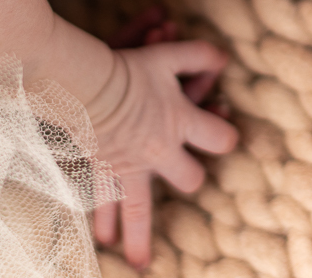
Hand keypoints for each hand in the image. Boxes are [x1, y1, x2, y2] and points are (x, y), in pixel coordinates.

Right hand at [87, 42, 237, 269]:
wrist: (85, 84)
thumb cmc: (128, 67)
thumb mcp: (167, 55)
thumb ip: (198, 55)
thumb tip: (225, 57)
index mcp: (181, 123)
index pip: (221, 140)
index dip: (227, 137)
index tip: (225, 137)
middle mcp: (160, 152)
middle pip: (191, 180)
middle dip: (191, 179)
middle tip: (188, 179)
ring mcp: (131, 167)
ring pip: (141, 212)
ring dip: (140, 239)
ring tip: (141, 263)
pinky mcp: (104, 170)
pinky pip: (103, 204)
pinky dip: (102, 222)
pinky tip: (102, 239)